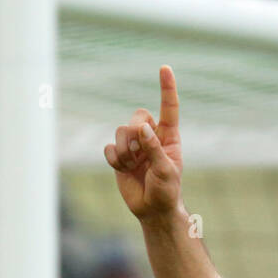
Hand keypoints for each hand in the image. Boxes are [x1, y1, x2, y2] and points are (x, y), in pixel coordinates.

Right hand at [104, 65, 182, 221]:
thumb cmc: (166, 191)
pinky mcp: (120, 155)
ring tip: (131, 167)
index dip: (166, 88)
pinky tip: (123, 170)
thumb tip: (143, 128)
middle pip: (136, 117)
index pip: (168, 108)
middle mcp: (151, 137)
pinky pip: (109, 147)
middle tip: (138, 154)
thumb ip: (155, 148)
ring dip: (124, 151)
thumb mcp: (166, 171)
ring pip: (120, 131)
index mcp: (168, 137)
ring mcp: (135, 146)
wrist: (152, 210)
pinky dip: (114, 160)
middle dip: (133, 133)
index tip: (165, 68)